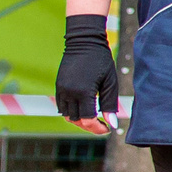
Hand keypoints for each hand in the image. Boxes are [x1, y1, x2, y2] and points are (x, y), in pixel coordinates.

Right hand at [57, 14, 119, 133]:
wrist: (84, 42)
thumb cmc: (101, 61)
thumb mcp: (110, 82)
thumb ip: (110, 104)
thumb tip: (112, 125)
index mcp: (83, 92)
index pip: (88, 119)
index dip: (98, 128)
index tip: (107, 129)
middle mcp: (69, 92)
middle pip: (76, 120)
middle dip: (90, 126)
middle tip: (103, 124)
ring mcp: (61, 90)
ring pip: (67, 115)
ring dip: (80, 120)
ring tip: (95, 118)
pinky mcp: (58, 87)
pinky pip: (62, 107)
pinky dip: (72, 112)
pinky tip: (85, 109)